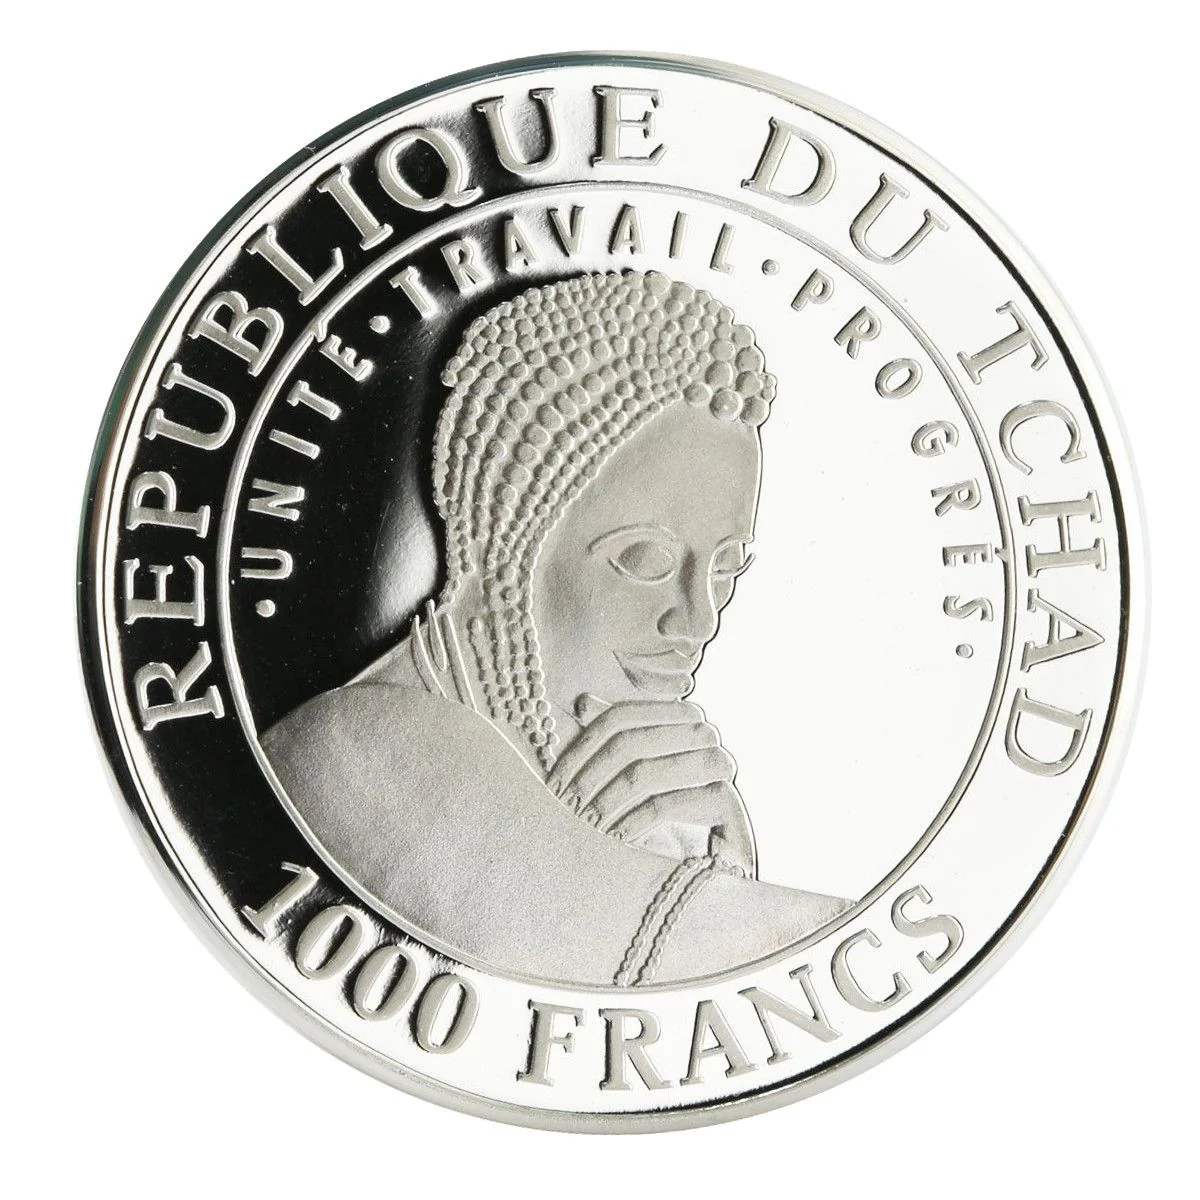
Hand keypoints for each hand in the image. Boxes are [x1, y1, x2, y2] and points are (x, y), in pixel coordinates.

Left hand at [546, 694, 755, 874]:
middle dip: (591, 774)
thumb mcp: (636, 770)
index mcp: (681, 715)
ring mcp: (719, 764)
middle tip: (567, 803)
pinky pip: (668, 803)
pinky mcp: (726, 801)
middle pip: (632, 741)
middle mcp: (704, 734)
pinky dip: (635, 820)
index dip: (582, 746)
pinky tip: (617, 835)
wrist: (710, 859)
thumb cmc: (666, 809)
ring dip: (609, 799)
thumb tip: (583, 702)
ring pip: (647, 771)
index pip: (620, 716)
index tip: (555, 779)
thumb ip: (617, 735)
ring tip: (588, 822)